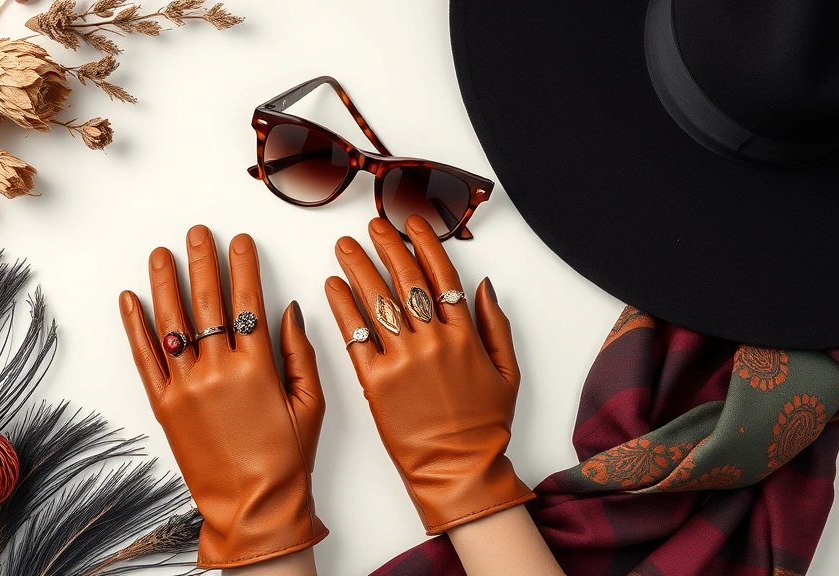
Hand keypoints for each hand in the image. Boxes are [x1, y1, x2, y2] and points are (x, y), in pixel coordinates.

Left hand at [119, 226, 326, 568]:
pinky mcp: (163, 406)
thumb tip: (288, 310)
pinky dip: (135, 327)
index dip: (243, 266)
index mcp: (258, 367)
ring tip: (161, 253)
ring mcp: (186, 387)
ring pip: (171, 322)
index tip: (239, 240)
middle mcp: (218, 370)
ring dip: (164, 282)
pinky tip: (130, 300)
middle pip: (206, 302)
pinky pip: (145, 359)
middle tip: (197, 232)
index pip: (247, 301)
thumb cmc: (287, 460)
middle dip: (202, 261)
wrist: (253, 508)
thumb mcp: (311, 404)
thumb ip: (299, 354)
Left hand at [324, 216, 533, 533]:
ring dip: (359, 267)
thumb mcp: (507, 373)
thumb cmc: (483, 427)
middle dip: (388, 246)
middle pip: (405, 280)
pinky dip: (343, 308)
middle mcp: (433, 340)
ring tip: (345, 246)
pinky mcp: (376, 381)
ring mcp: (403, 360)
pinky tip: (332, 286)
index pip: (441, 275)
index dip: (425, 244)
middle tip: (371, 226)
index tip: (411, 222)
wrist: (458, 469)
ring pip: (378, 301)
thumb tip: (483, 285)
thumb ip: (496, 326)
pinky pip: (356, 336)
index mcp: (464, 335)